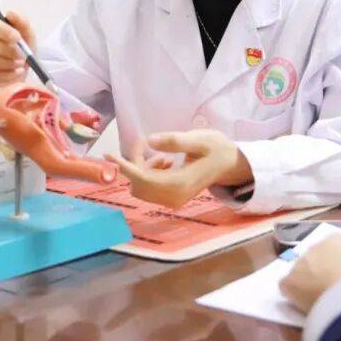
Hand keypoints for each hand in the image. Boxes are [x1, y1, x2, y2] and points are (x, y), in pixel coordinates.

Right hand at [0, 10, 36, 88]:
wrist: (18, 71)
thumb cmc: (19, 49)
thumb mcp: (26, 35)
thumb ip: (22, 22)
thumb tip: (10, 13)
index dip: (0, 29)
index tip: (17, 38)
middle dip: (4, 49)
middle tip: (21, 55)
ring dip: (4, 63)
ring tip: (19, 64)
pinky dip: (4, 75)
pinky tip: (15, 73)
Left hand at [105, 129, 252, 208]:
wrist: (231, 165)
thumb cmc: (217, 149)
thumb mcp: (200, 139)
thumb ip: (175, 141)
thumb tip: (150, 141)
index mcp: (179, 184)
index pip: (142, 178)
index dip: (124, 166)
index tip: (109, 155)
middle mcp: (173, 197)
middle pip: (138, 184)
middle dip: (135, 163)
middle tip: (146, 143)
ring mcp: (172, 200)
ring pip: (141, 187)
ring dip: (142, 169)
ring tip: (162, 154)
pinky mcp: (172, 199)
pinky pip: (149, 189)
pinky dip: (149, 174)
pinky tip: (165, 162)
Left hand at [280, 235, 340, 312]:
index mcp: (338, 239)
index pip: (333, 250)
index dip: (338, 265)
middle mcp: (316, 246)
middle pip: (315, 260)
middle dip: (321, 273)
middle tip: (333, 291)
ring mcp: (301, 263)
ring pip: (301, 273)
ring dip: (308, 283)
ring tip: (320, 300)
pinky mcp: (290, 282)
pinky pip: (288, 287)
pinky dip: (294, 295)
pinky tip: (305, 304)